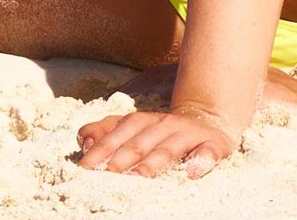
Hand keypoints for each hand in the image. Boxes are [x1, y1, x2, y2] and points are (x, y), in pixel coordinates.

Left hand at [71, 101, 242, 178]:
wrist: (209, 118)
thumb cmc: (160, 132)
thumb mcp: (131, 126)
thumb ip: (104, 131)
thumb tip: (84, 140)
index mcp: (140, 121)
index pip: (116, 136)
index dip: (99, 152)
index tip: (83, 170)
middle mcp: (163, 125)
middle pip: (139, 144)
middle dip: (122, 159)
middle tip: (107, 177)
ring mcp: (188, 134)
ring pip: (168, 150)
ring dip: (153, 163)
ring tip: (139, 178)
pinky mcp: (213, 145)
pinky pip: (207, 153)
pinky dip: (200, 162)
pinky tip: (192, 173)